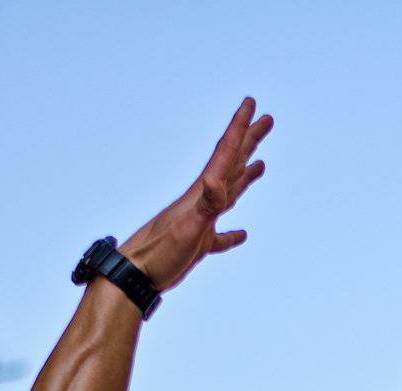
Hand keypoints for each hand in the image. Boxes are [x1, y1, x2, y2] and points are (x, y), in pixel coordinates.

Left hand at [118, 98, 272, 292]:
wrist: (135, 275)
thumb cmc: (160, 254)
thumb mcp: (188, 228)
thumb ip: (205, 204)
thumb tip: (217, 181)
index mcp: (203, 192)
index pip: (226, 153)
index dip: (240, 127)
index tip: (252, 103)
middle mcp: (203, 200)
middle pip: (231, 163)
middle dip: (249, 140)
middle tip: (266, 119)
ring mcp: (201, 221)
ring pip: (229, 192)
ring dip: (245, 175)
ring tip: (260, 163)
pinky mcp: (198, 244)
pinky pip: (221, 235)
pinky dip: (233, 233)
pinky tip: (241, 233)